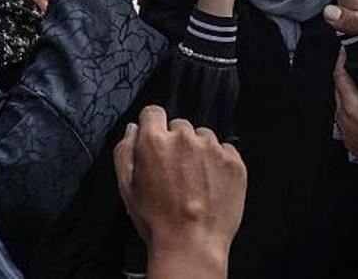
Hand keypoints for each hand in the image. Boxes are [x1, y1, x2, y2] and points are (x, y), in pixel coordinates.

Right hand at [114, 106, 245, 275]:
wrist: (191, 244)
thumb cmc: (156, 220)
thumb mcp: (126, 186)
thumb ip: (124, 150)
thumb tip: (133, 129)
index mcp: (154, 141)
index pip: (153, 113)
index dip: (153, 127)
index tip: (157, 141)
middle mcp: (184, 138)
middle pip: (180, 126)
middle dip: (177, 143)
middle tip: (176, 172)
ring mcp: (212, 148)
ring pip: (203, 137)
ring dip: (199, 152)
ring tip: (195, 181)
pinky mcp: (233, 161)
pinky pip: (225, 150)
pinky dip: (219, 164)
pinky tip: (210, 185)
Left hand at [333, 53, 357, 182]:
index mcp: (352, 108)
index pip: (340, 78)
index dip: (340, 62)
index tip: (343, 52)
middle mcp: (344, 120)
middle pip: (337, 91)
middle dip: (342, 77)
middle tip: (350, 66)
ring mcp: (346, 132)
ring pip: (340, 106)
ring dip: (345, 94)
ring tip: (355, 85)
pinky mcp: (351, 142)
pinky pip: (344, 121)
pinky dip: (349, 110)